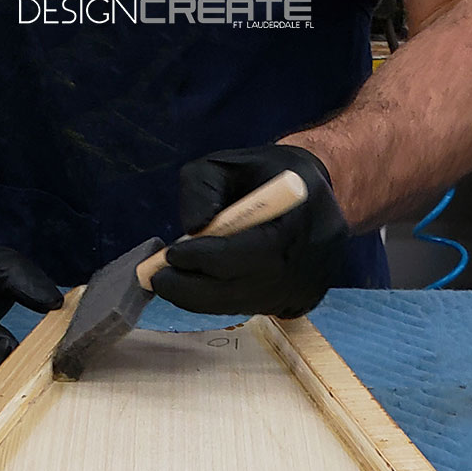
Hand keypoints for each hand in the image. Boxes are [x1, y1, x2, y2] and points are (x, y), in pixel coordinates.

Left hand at [149, 145, 349, 319]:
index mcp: (302, 214)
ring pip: (244, 305)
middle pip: (246, 289)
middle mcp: (311, 259)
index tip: (171, 254)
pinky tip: (199, 286)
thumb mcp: (228, 162)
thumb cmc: (265, 174)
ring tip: (171, 282)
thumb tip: (192, 229)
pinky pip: (250, 308)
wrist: (313, 193)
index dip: (207, 258)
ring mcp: (307, 287)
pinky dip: (219, 300)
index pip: (252, 251)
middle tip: (158, 279)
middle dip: (194, 289)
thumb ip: (201, 187)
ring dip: (202, 299)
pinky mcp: (299, 303)